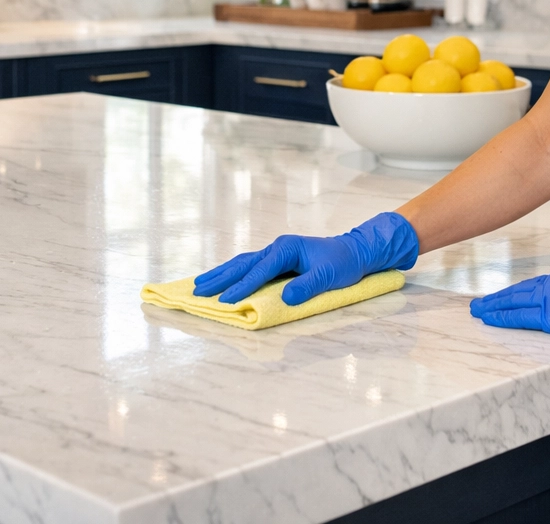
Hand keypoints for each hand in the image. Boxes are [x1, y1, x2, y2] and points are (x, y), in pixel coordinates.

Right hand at [193, 211, 418, 305]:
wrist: (353, 251)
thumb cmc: (342, 262)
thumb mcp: (329, 275)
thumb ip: (307, 286)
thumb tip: (285, 298)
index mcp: (286, 249)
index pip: (260, 271)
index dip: (242, 287)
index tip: (225, 301)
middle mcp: (276, 248)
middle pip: (242, 264)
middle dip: (220, 279)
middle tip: (197, 291)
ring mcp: (274, 253)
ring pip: (241, 263)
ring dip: (221, 275)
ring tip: (198, 285)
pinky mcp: (276, 260)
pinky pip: (249, 266)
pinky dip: (232, 273)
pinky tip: (221, 280)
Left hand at [469, 262, 549, 339]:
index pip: (528, 289)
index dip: (510, 294)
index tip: (498, 298)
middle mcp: (549, 287)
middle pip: (515, 294)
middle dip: (494, 299)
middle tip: (476, 304)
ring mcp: (549, 301)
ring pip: (512, 303)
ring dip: (493, 307)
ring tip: (477, 311)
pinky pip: (520, 317)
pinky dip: (503, 317)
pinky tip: (491, 319)